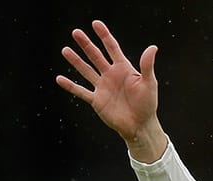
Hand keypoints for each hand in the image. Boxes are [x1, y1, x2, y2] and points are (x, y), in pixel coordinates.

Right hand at [56, 20, 166, 161]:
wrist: (140, 125)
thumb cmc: (147, 104)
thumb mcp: (149, 83)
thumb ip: (147, 66)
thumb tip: (153, 47)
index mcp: (124, 69)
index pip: (112, 48)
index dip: (104, 36)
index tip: (96, 24)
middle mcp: (111, 75)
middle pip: (96, 56)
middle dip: (86, 44)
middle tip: (76, 32)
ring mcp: (102, 87)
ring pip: (86, 70)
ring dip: (76, 61)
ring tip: (65, 50)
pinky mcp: (97, 100)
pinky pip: (81, 91)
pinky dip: (70, 86)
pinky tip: (59, 79)